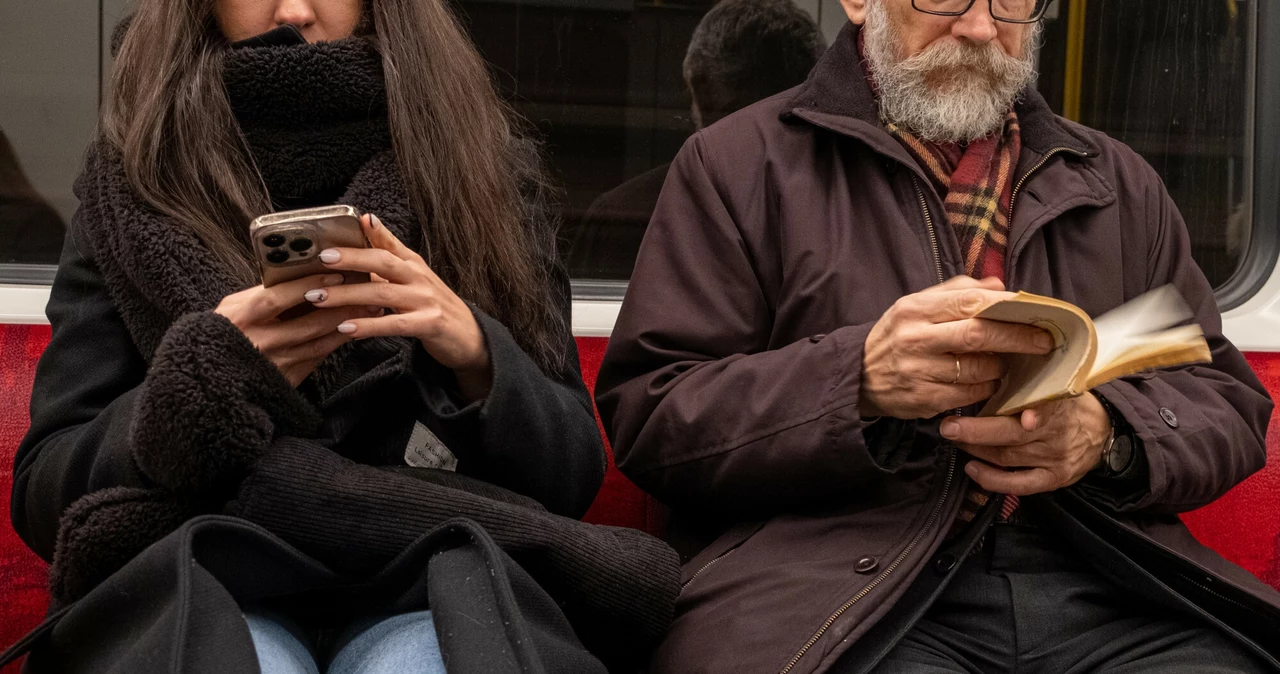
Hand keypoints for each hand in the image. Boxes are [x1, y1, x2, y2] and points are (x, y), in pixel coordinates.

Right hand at [214, 274, 376, 386]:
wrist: (215, 377)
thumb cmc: (224, 333)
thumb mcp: (233, 308)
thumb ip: (261, 293)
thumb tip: (298, 272)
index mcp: (241, 318)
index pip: (278, 297)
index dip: (308, 285)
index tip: (335, 272)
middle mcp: (259, 342)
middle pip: (308, 323)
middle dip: (342, 305)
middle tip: (367, 290)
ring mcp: (275, 363)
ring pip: (320, 342)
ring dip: (348, 324)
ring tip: (370, 308)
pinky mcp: (287, 379)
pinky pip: (319, 358)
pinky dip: (338, 341)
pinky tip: (354, 329)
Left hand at [307, 214, 492, 399]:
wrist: (470, 336)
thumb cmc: (435, 306)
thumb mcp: (414, 277)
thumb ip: (390, 256)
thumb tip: (366, 224)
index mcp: (413, 264)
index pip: (388, 243)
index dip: (367, 232)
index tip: (343, 225)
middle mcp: (419, 277)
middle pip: (383, 262)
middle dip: (351, 259)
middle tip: (323, 259)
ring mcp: (425, 300)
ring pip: (382, 293)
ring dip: (348, 295)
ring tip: (319, 298)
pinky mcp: (429, 324)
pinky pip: (394, 324)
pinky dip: (368, 325)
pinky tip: (346, 328)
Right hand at [860, 276, 1055, 418]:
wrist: (858, 374)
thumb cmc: (898, 335)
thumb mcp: (916, 305)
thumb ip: (957, 292)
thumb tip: (999, 286)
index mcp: (915, 309)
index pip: (968, 302)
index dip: (1007, 308)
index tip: (1036, 314)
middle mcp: (914, 338)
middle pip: (977, 335)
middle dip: (1017, 338)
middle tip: (1043, 342)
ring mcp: (917, 371)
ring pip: (977, 369)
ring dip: (1000, 367)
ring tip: (1006, 364)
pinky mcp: (922, 399)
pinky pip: (968, 395)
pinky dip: (985, 388)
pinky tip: (987, 382)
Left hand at [940, 394, 1112, 495]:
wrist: (1102, 430)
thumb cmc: (1065, 403)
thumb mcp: (1054, 383)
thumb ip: (1028, 381)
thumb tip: (988, 359)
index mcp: (1057, 404)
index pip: (1038, 405)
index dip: (1022, 409)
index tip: (993, 402)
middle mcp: (1056, 432)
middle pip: (1010, 435)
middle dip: (975, 431)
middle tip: (948, 426)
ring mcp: (1055, 458)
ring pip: (1007, 458)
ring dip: (976, 450)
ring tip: (956, 440)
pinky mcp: (1054, 478)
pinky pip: (1019, 484)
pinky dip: (992, 479)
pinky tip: (973, 469)